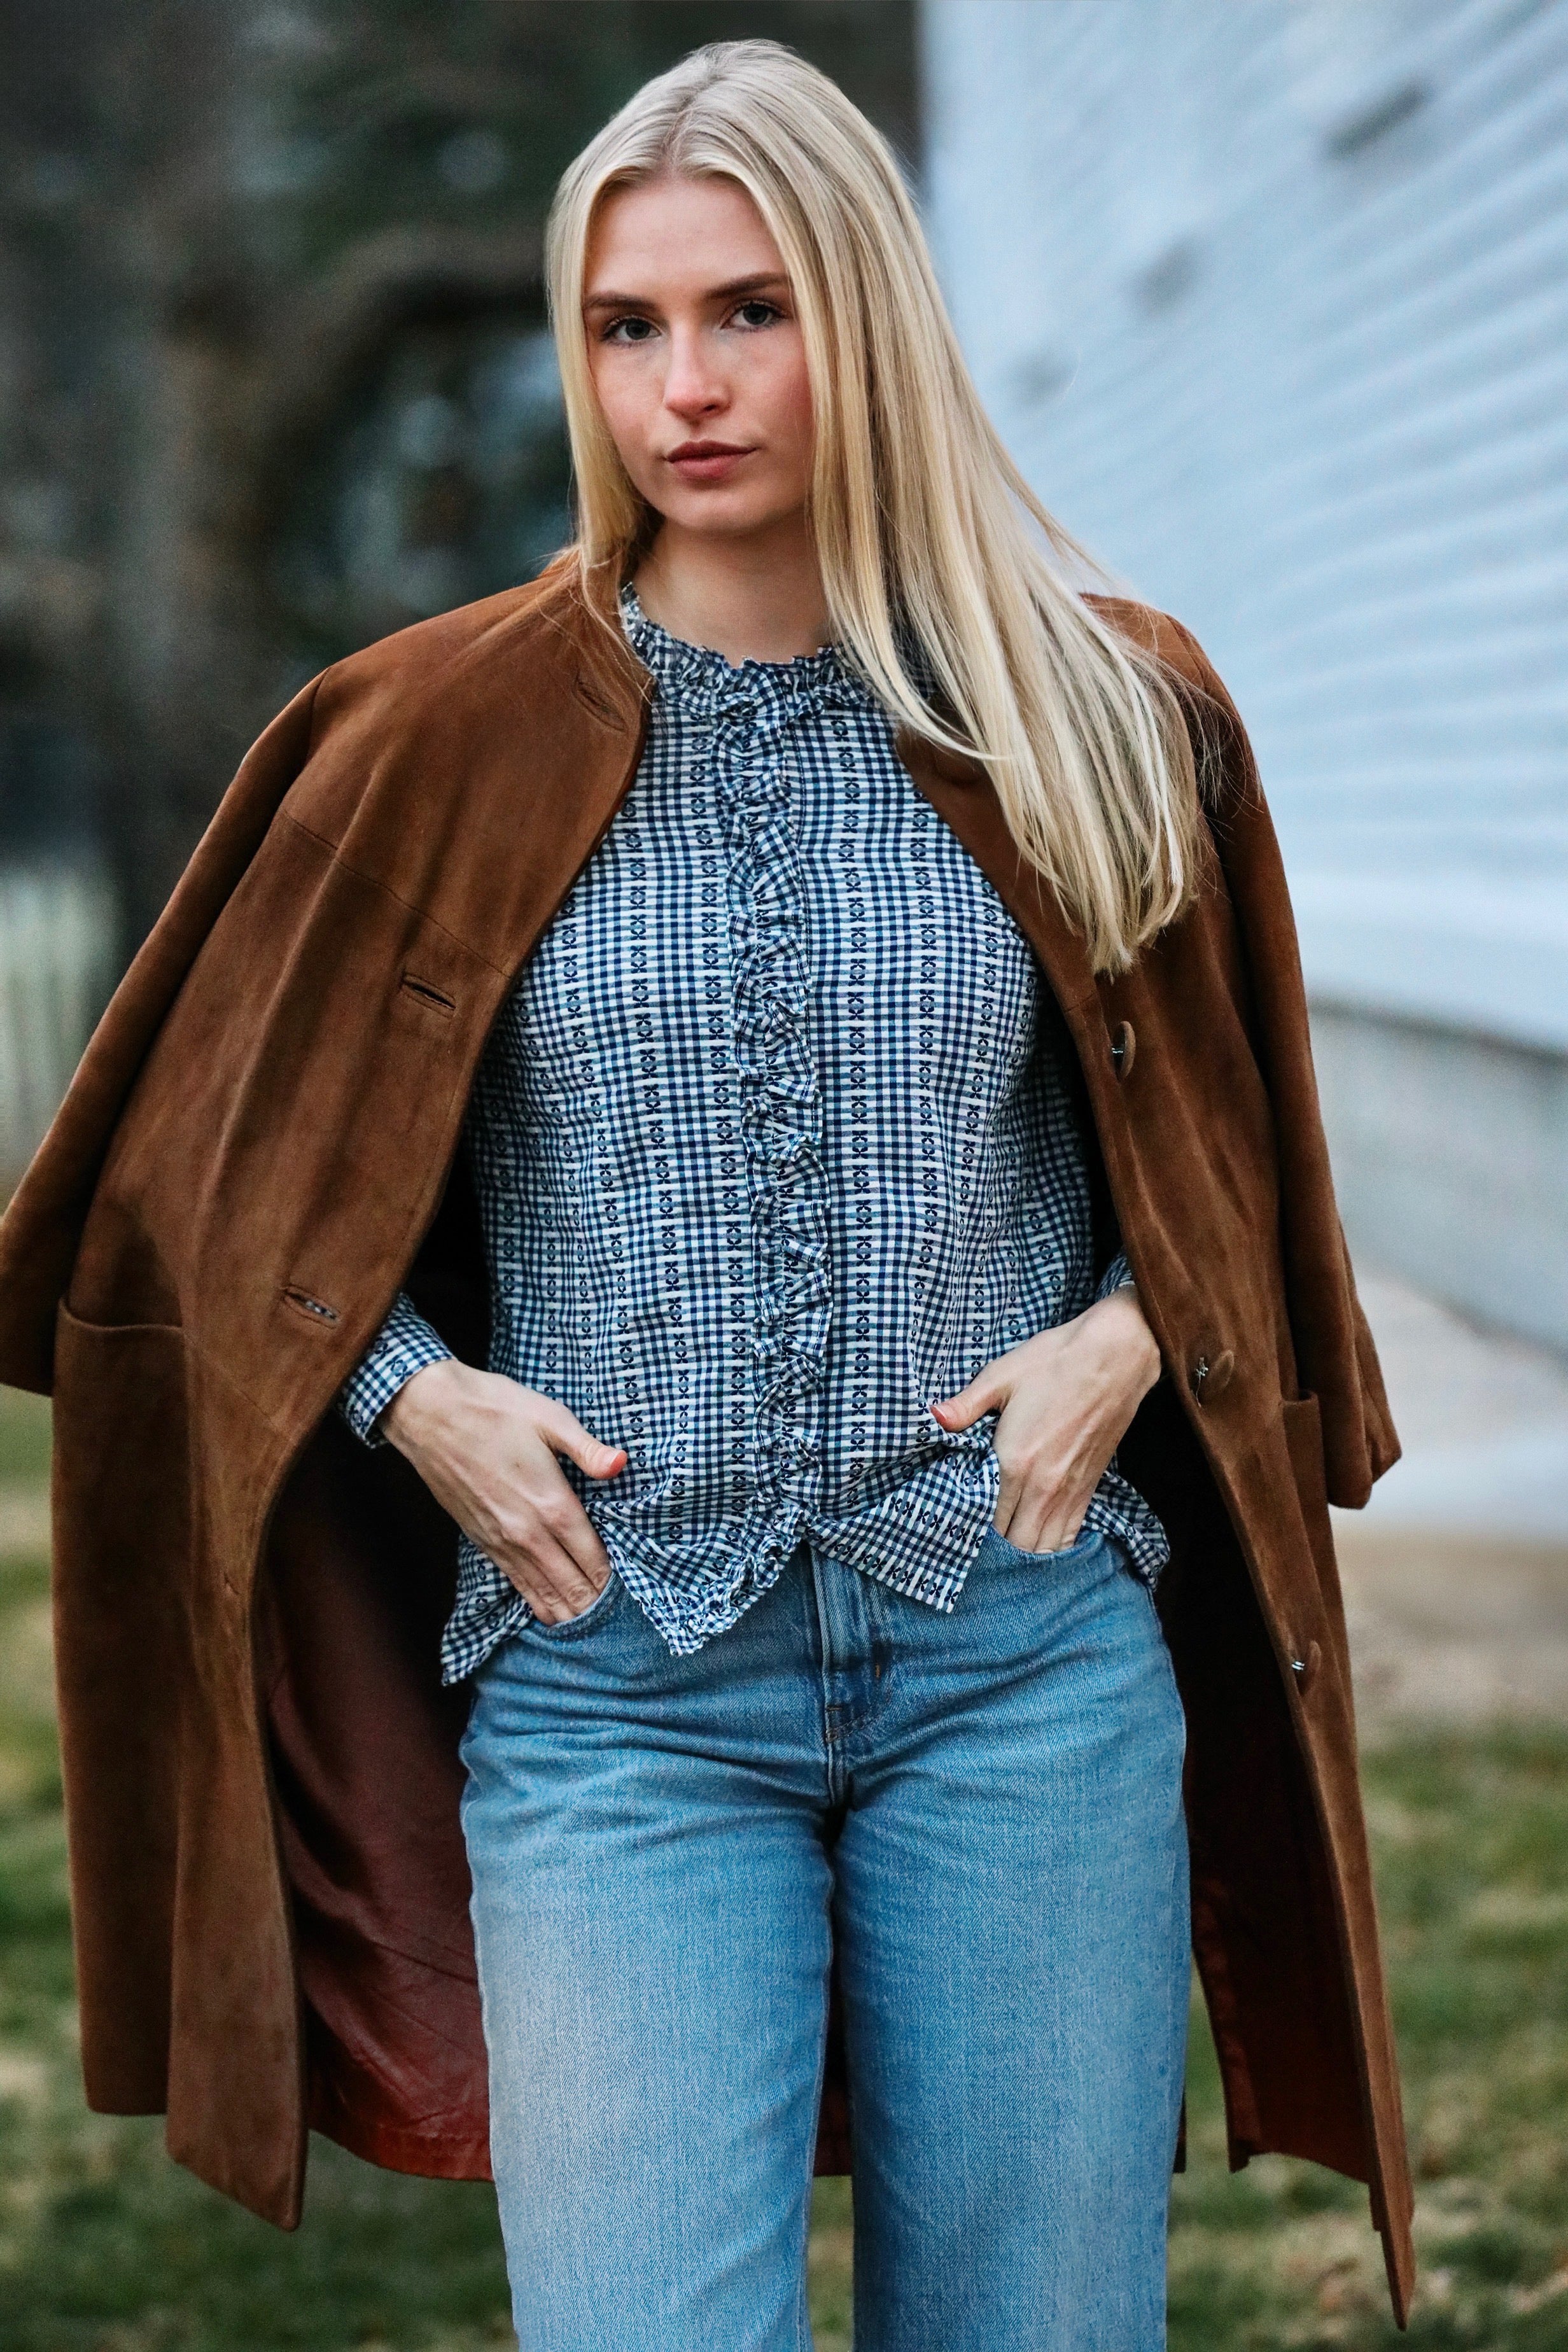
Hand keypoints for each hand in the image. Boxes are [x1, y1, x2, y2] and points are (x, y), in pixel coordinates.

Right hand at [381, 1360, 626, 1623]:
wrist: (429, 1414)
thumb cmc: (493, 1409)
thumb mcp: (549, 1417)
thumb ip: (588, 1449)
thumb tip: (621, 1464)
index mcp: (552, 1503)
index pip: (591, 1558)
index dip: (612, 1578)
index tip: (629, 1590)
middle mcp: (528, 1532)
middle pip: (569, 1584)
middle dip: (594, 1603)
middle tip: (615, 1616)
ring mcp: (501, 1540)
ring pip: (542, 1591)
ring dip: (566, 1610)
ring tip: (587, 1626)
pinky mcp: (481, 1540)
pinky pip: (515, 1582)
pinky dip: (536, 1601)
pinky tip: (547, 1613)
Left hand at [929, 1288, 1160, 1552]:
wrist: (1115, 1357)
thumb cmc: (1055, 1362)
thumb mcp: (1001, 1375)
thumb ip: (965, 1405)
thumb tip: (934, 1417)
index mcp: (1015, 1462)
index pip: (990, 1522)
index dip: (973, 1538)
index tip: (958, 1540)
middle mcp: (1044, 1486)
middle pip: (1018, 1545)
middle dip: (998, 1556)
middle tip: (977, 1553)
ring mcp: (1070, 1490)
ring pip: (1046, 1546)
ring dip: (1026, 1556)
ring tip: (1006, 1559)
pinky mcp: (1090, 1486)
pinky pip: (1070, 1533)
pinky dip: (1054, 1547)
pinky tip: (1040, 1548)